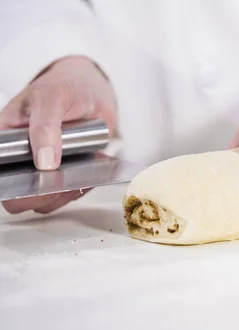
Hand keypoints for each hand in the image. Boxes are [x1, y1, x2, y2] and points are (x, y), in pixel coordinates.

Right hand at [0, 56, 116, 213]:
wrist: (93, 89)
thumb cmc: (65, 86)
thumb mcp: (51, 97)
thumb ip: (44, 127)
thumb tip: (43, 162)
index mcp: (4, 139)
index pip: (0, 174)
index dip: (12, 185)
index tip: (33, 182)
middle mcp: (21, 158)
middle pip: (21, 193)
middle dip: (41, 193)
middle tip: (62, 181)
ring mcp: (45, 168)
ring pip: (48, 198)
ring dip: (65, 191)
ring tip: (81, 172)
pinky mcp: (67, 173)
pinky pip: (71, 191)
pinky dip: (83, 185)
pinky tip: (92, 171)